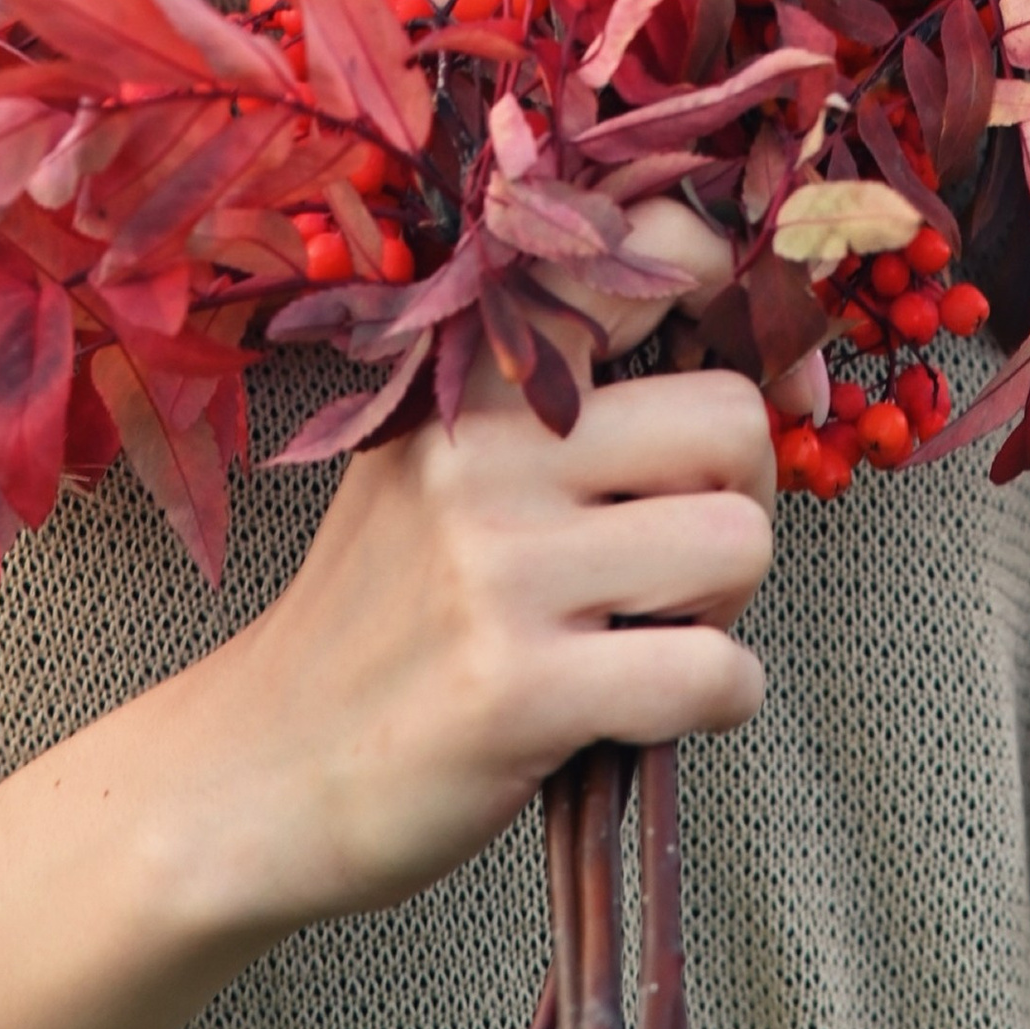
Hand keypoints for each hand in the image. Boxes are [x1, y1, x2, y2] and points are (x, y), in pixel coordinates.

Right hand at [207, 357, 774, 929]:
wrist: (259, 771)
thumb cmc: (382, 612)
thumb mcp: (432, 459)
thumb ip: (552, 395)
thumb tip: (755, 371)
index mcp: (469, 375)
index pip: (635, 257)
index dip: (741, 300)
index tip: (771, 381)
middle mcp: (484, 449)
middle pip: (731, 420)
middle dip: (740, 499)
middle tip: (679, 558)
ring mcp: (499, 569)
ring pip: (739, 543)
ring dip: (728, 608)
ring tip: (652, 632)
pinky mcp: (519, 691)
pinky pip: (714, 674)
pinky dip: (720, 700)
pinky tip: (653, 710)